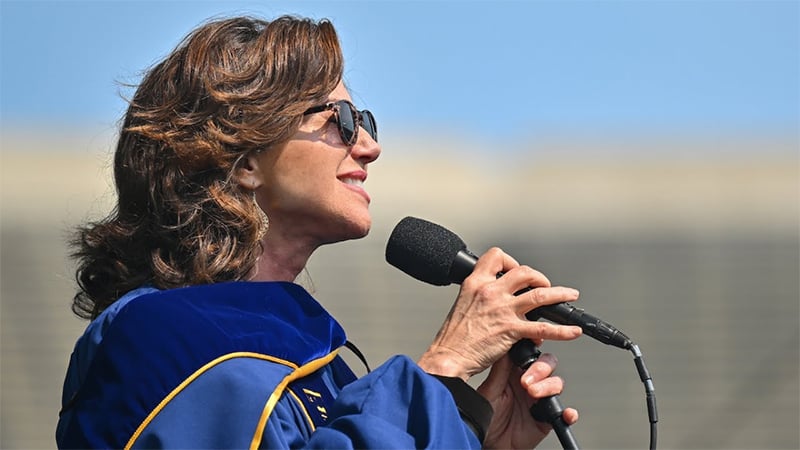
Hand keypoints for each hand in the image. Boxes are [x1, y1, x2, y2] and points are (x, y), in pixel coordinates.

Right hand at [418, 247, 581, 379]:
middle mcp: (490, 292)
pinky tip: (572, 331)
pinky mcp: (511, 330)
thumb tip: (500, 301)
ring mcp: (502, 310)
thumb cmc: (453, 337)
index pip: (496, 257)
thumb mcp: (463, 304)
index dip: (510, 261)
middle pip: (524, 272)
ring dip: (559, 294)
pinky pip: (543, 328)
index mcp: (475, 283)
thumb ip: (481, 297)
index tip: (515, 271)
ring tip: (570, 296)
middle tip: (544, 285)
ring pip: (539, 294)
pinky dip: (562, 330)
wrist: (448, 357)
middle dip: (539, 277)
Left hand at [478, 353, 578, 448]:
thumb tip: (507, 348)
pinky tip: (566, 413)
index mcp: (514, 372)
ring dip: (549, 386)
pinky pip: (563, 413)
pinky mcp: (547, 418)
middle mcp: (529, 383)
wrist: (490, 445)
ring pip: (556, 383)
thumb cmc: (485, 418)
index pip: (529, 354)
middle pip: (547, 365)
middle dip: (541, 368)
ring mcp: (539, 400)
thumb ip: (500, 371)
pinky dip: (568, 412)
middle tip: (526, 381)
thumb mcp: (489, 392)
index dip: (534, 347)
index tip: (534, 344)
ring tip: (534, 394)